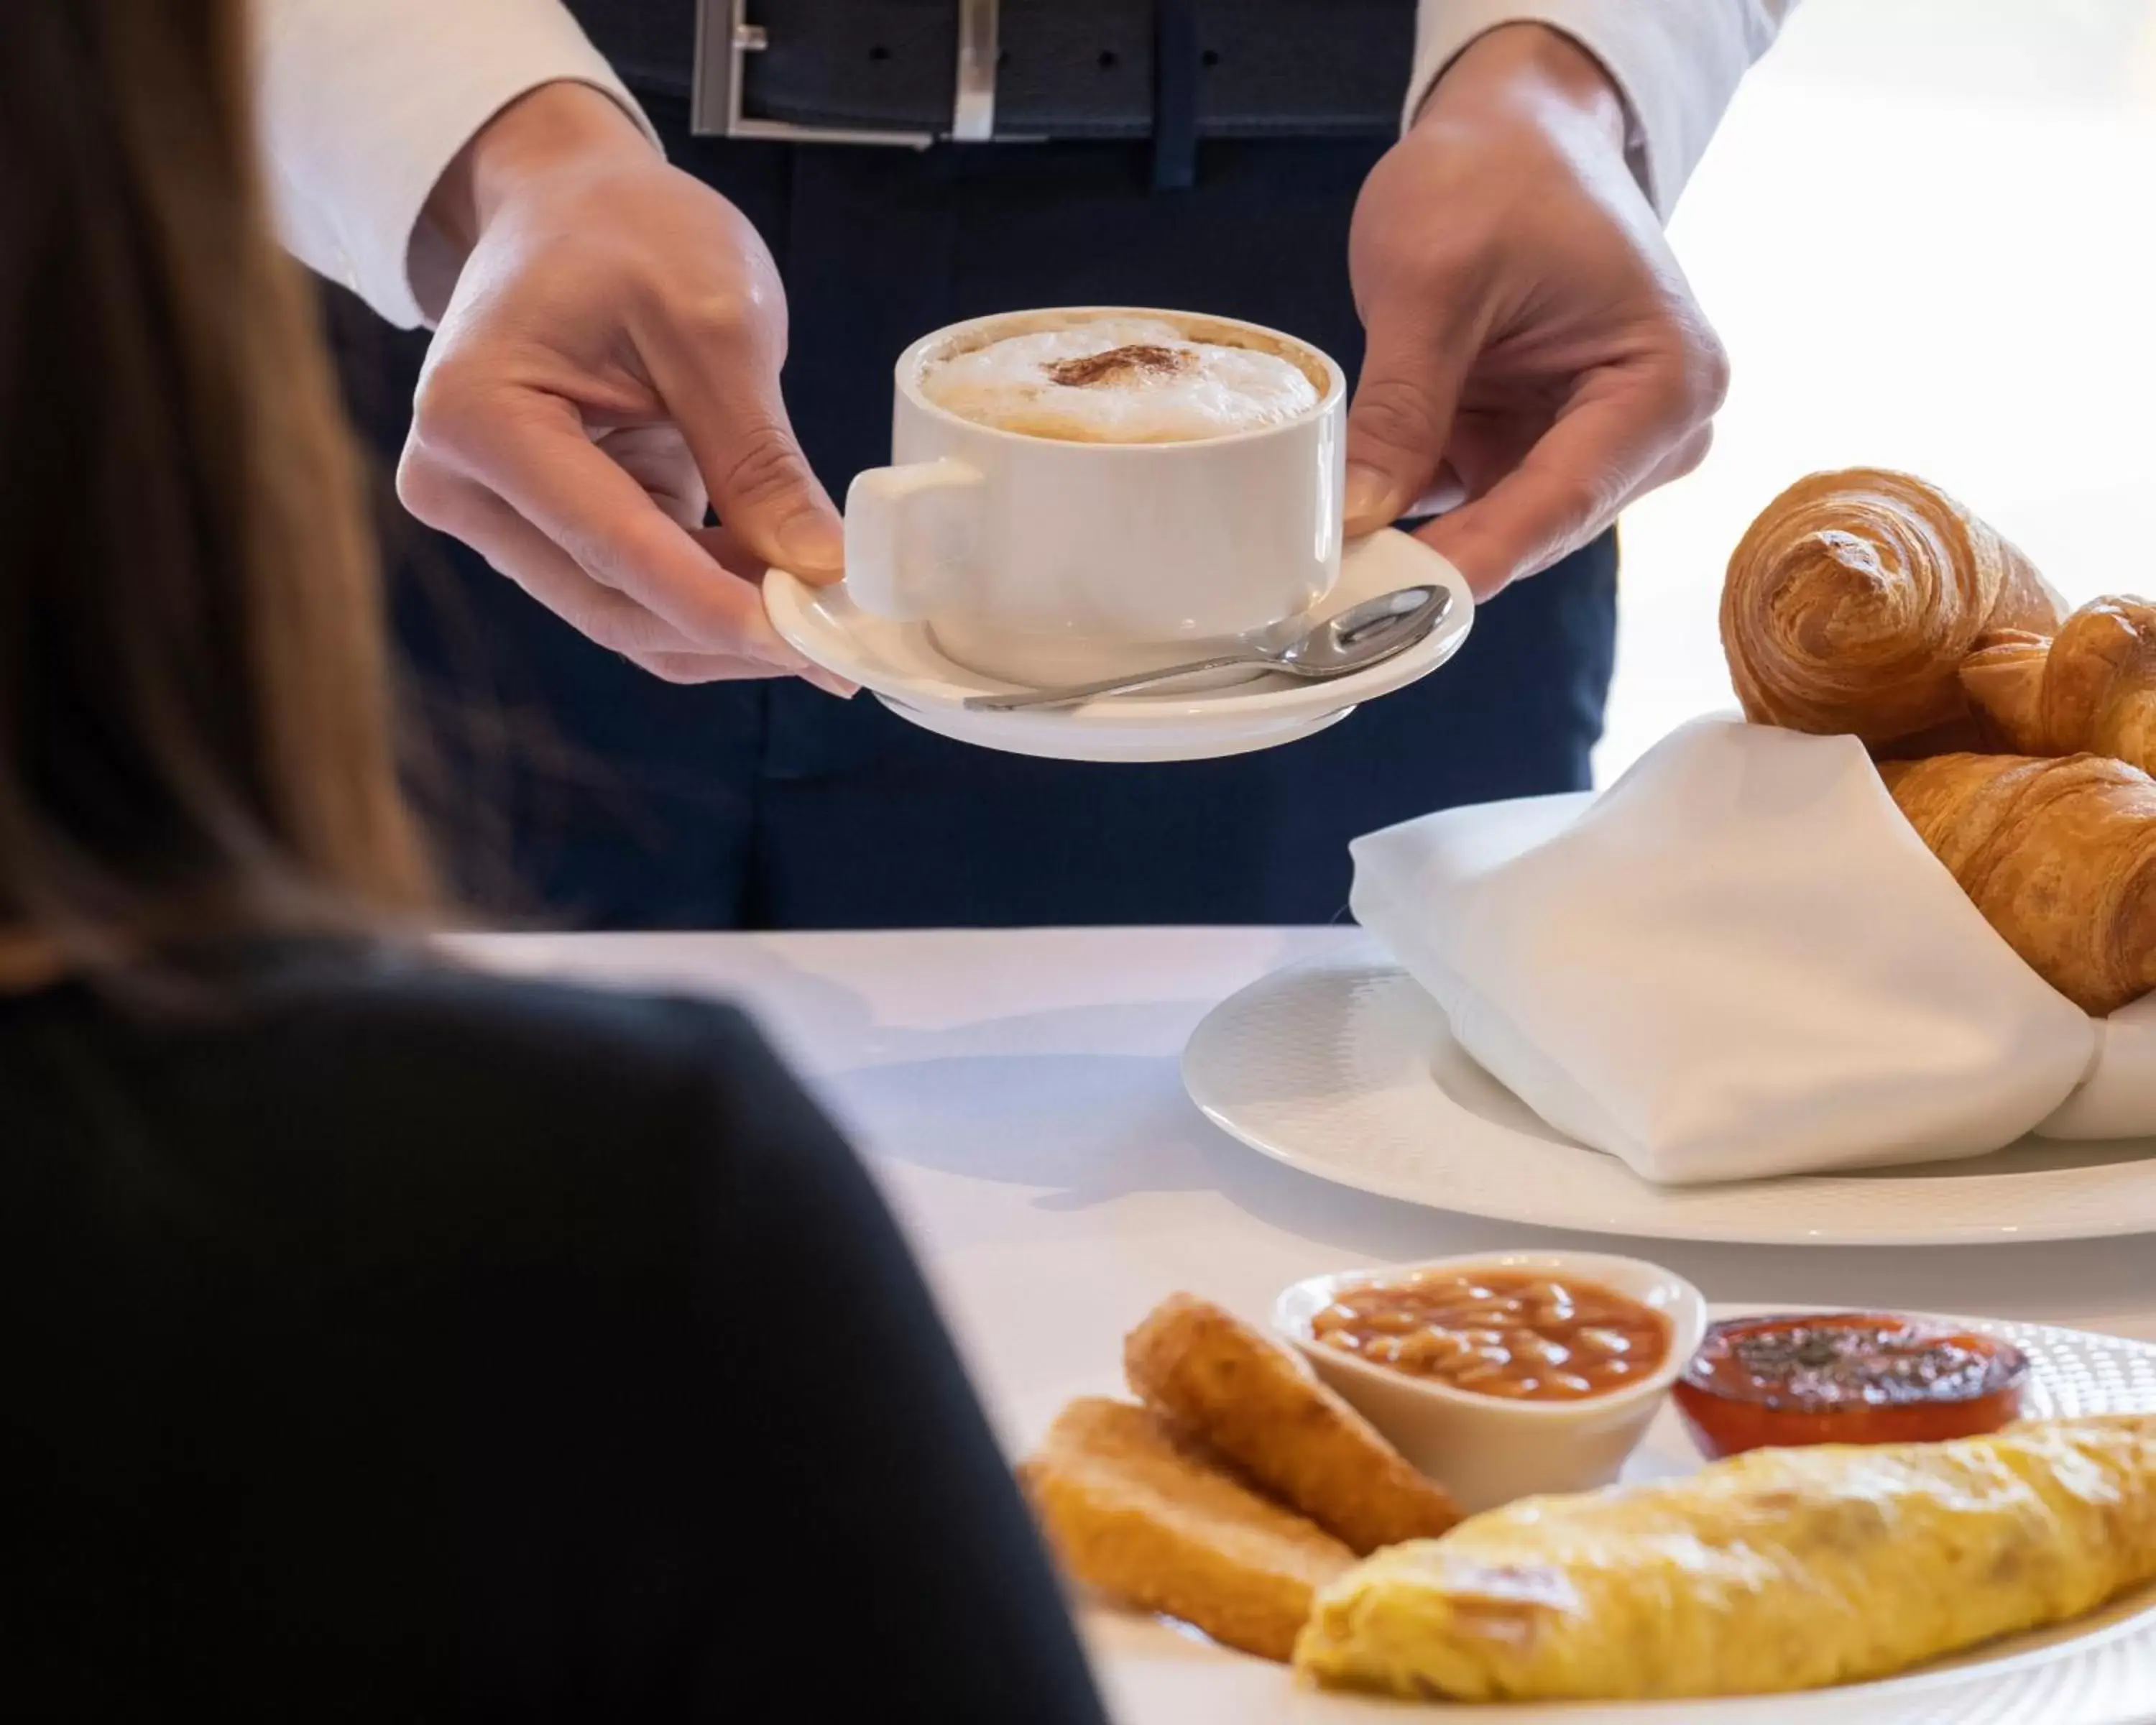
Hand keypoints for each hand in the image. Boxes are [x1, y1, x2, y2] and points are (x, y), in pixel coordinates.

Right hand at [397, 83, 849, 688]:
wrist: (567, 204)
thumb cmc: (628, 231)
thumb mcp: (714, 324)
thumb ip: (759, 458)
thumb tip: (821, 570)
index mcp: (477, 416)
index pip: (613, 548)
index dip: (719, 610)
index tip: (814, 646)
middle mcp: (459, 484)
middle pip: (613, 605)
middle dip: (732, 632)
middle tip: (842, 645)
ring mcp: (492, 517)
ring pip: (625, 617)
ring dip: (725, 628)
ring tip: (823, 615)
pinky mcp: (539, 531)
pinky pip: (632, 593)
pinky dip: (709, 601)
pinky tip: (780, 590)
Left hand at [1344, 25, 1726, 599]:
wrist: (1515, 132)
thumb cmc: (1498, 174)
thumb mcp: (1432, 280)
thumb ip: (1403, 406)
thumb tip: (1362, 516)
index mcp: (1666, 381)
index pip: (1564, 498)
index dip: (1479, 557)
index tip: (1405, 605)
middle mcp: (1652, 430)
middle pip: (1539, 526)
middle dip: (1444, 560)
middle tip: (1344, 600)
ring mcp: (1595, 444)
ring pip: (1500, 526)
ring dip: (1422, 544)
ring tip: (1335, 568)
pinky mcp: (1537, 447)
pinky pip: (1472, 503)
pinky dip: (1414, 515)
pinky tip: (1350, 533)